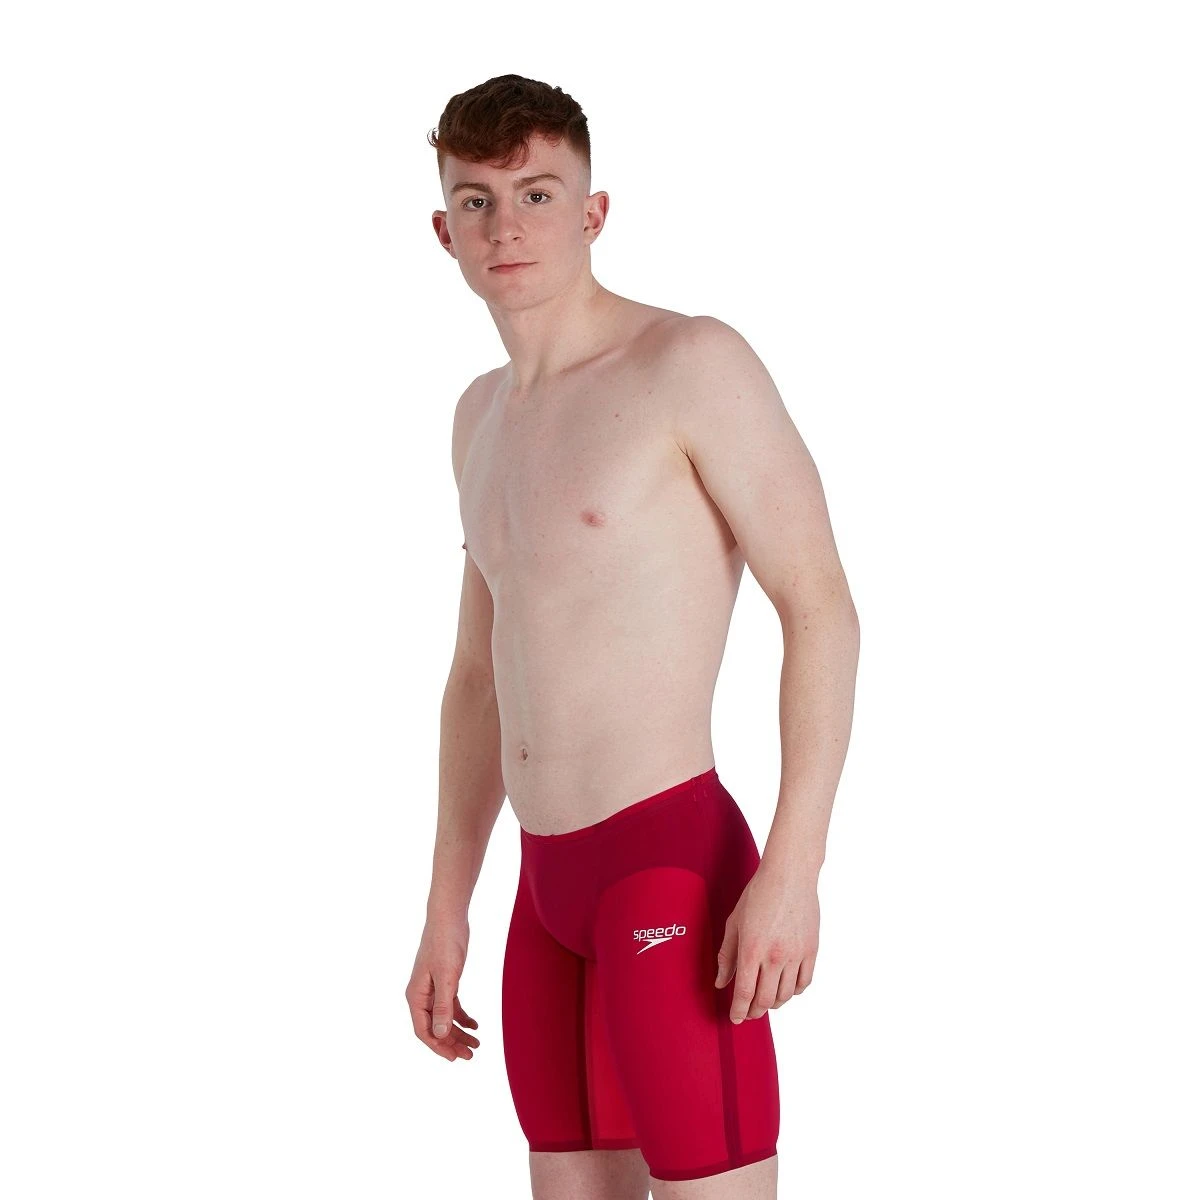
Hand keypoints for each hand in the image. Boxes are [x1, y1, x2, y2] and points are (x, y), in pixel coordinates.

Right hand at [406, 916, 480, 1061]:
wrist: (449, 918)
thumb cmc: (444, 944)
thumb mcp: (446, 977)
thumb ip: (443, 1006)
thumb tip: (439, 1036)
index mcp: (416, 996)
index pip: (424, 1031)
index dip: (439, 1047)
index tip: (455, 1058)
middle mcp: (421, 996)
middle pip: (435, 1028)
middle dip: (452, 1043)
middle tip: (471, 1054)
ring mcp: (432, 989)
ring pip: (444, 1019)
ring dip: (458, 1032)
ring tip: (476, 1044)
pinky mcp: (444, 981)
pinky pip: (451, 1006)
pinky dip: (461, 1017)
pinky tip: (475, 1024)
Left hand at [714, 860, 818, 1023]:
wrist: (789, 875)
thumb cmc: (758, 894)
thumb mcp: (734, 922)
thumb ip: (726, 955)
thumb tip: (720, 982)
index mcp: (752, 948)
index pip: (744, 992)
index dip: (739, 1010)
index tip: (736, 1018)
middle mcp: (775, 956)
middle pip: (765, 999)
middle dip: (754, 1011)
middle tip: (749, 1012)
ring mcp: (796, 954)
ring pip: (786, 995)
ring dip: (774, 1004)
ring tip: (766, 1000)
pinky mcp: (812, 950)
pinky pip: (804, 983)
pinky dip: (794, 992)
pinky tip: (785, 988)